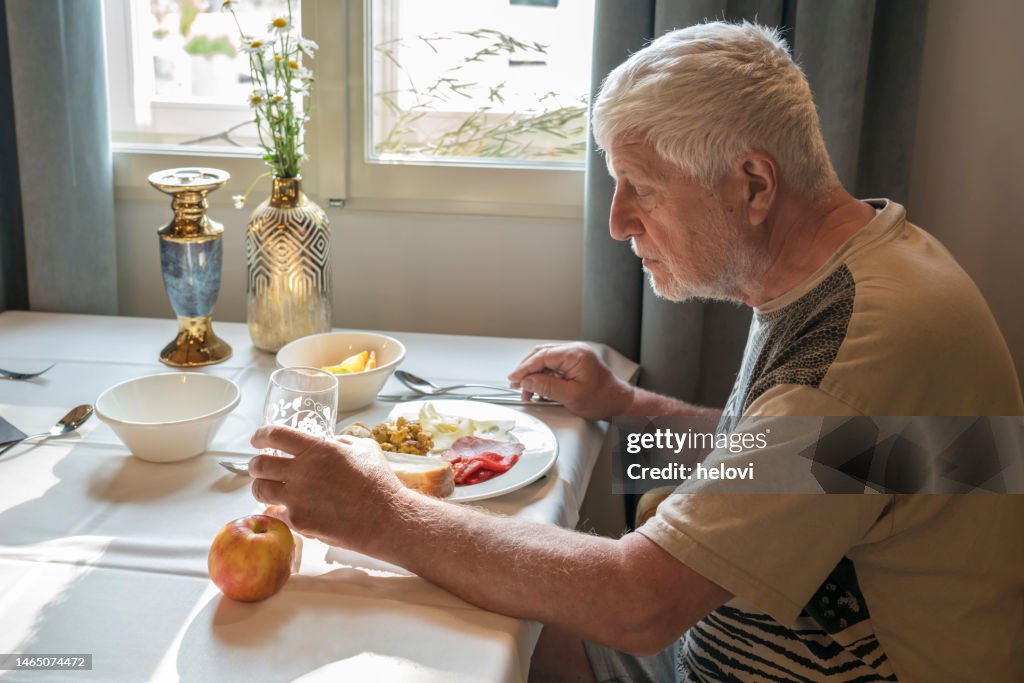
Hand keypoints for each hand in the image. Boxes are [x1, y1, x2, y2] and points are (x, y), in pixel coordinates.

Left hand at [249, 427, 402, 550]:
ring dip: (261, 487)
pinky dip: (276, 510)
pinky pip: (275, 513)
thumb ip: (341, 441)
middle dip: (256, 465)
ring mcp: (298, 498)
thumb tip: (329, 442)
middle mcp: (302, 471)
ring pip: (260, 490)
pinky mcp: (299, 521)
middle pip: (260, 464)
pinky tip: (282, 509)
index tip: (257, 439)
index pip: (276, 435)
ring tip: (267, 488)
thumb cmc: (379, 482)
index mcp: (317, 449)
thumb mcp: (365, 448)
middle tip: (260, 467)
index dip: (261, 435)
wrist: (385, 519)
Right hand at [508, 342, 633, 419]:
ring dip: (534, 374)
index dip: (525, 368)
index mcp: (575, 355)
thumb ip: (546, 387)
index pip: (542, 357)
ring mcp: (575, 356)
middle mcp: (575, 351)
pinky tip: (538, 388)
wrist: (618, 403)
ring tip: (526, 390)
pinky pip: (553, 366)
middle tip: (515, 384)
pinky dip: (543, 376)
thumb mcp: (571, 396)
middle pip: (542, 355)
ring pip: (546, 360)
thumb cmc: (602, 400)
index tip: (514, 378)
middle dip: (527, 370)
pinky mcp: (574, 363)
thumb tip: (527, 381)